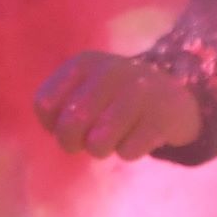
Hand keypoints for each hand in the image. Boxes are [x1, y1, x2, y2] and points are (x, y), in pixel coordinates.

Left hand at [34, 47, 204, 161]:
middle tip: (86, 140)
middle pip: (70, 125)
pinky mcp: (161, 117)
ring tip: (112, 137)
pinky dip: (128, 152)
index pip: (44, 104)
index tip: (66, 123)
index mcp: (84, 63)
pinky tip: (137, 136)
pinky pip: (127, 152)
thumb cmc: (115, 98)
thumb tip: (57, 131)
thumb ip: (60, 107)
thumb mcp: (85, 89)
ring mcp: (139, 92)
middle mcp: (110, 71)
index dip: (51, 124)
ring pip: (98, 143)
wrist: (173, 95)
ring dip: (101, 149)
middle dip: (72, 143)